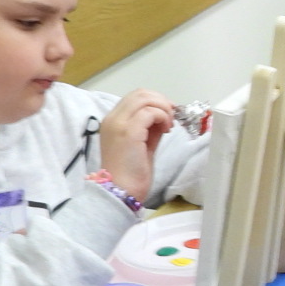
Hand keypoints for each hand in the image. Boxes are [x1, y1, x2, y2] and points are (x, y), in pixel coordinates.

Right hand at [96, 88, 174, 205]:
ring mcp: (119, 123)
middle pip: (140, 93)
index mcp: (113, 121)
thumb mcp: (142, 146)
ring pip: (145, 98)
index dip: (155, 101)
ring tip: (168, 125)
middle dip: (161, 101)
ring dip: (163, 108)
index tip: (167, 114)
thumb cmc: (130, 174)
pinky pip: (150, 112)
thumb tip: (163, 118)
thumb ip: (150, 129)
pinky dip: (162, 117)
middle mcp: (113, 118)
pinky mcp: (129, 131)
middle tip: (171, 116)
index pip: (134, 98)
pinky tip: (166, 130)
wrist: (120, 192)